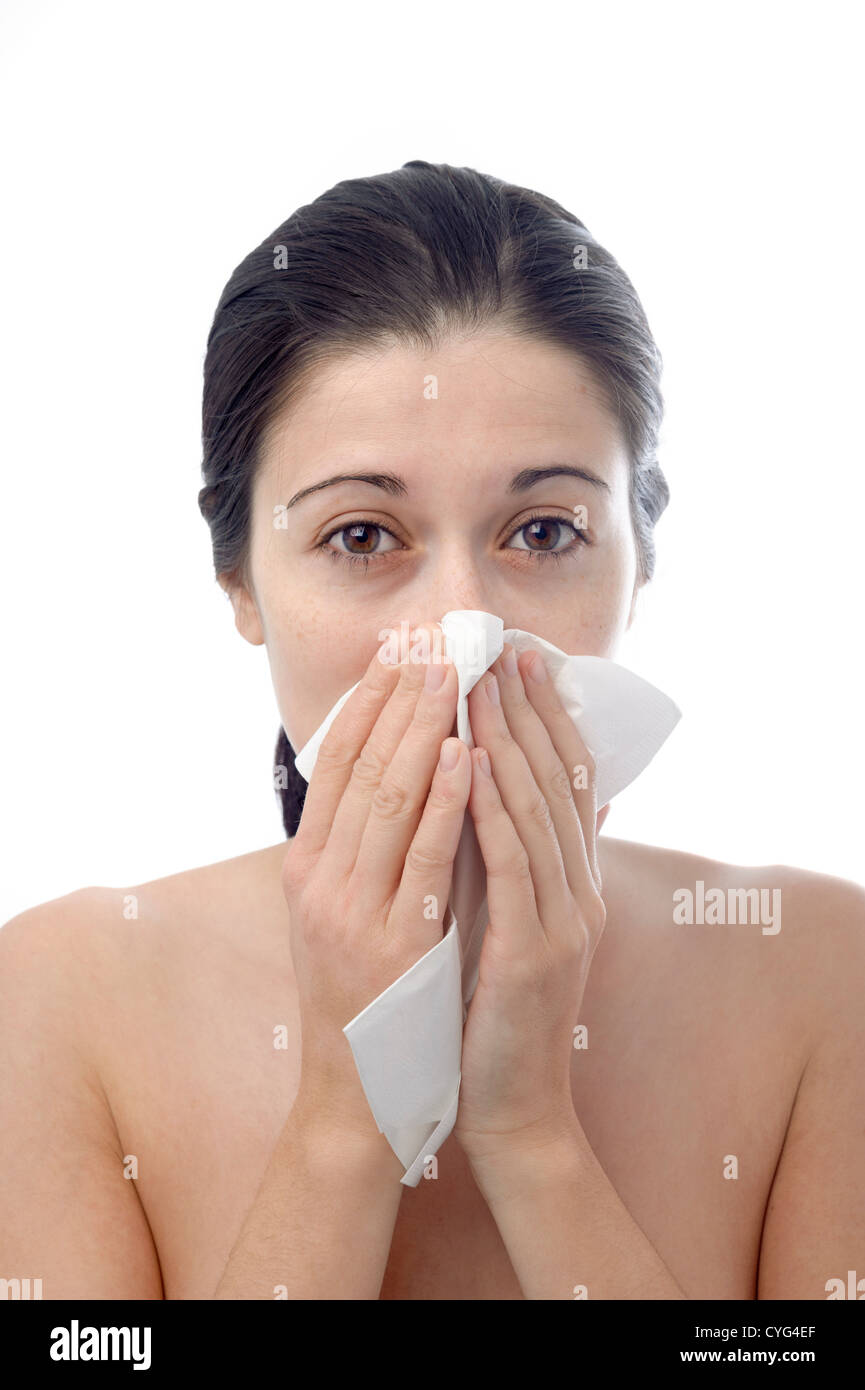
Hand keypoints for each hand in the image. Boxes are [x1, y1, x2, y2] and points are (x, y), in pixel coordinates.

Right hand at [282, 624, 471, 1146]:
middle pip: (360, 768)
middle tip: (430, 637)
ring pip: (390, 800)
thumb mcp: (344, 915)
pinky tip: (468, 755)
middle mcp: (319, 883)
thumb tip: (397, 773)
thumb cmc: (362, 1000)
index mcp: (305, 869)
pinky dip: (446, 801)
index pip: (334, 765)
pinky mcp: (396, 946)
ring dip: (424, 729)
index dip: (367, 701)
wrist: (358, 1098)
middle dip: (399, 697)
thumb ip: (364, 850)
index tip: (398, 648)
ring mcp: (353, 914)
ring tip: (453, 673)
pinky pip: (426, 860)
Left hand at [452, 644, 609, 1164]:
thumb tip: (479, 796)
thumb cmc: (495, 1013)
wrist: (512, 1107)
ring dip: (509, 743)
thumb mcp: (511, 925)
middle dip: (527, 712)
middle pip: (556, 782)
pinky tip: (471, 765)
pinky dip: (493, 809)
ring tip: (482, 685)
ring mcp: (562, 922)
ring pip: (537, 812)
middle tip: (502, 650)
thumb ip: (508, 866)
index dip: (546, 720)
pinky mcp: (534, 952)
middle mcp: (579, 892)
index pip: (565, 783)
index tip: (519, 664)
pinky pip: (513, 866)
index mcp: (573, 884)